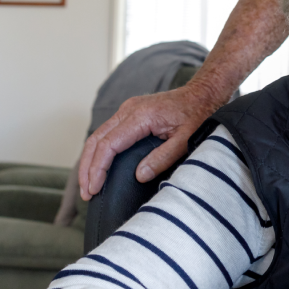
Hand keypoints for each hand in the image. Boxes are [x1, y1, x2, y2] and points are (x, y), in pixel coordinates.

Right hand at [78, 82, 216, 198]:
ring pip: (98, 136)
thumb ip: (163, 158)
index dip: (98, 169)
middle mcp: (128, 110)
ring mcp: (127, 110)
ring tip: (88, 186)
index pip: (109, 145)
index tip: (94, 189)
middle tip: (86, 193)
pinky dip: (98, 151)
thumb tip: (139, 176)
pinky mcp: (129, 113)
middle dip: (87, 169)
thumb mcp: (186, 140)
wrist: (202, 94)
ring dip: (90, 161)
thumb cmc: (197, 115)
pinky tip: (98, 167)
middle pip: (96, 140)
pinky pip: (107, 133)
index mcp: (140, 116)